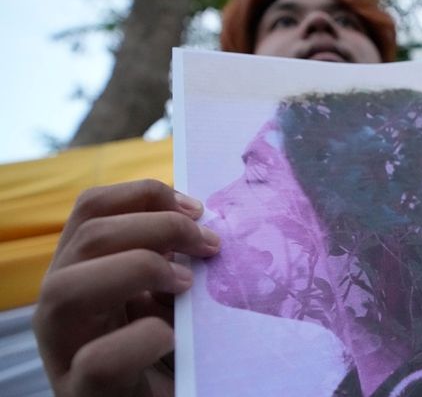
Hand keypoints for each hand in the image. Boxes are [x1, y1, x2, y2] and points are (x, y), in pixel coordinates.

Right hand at [33, 180, 219, 396]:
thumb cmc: (167, 349)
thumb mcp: (166, 294)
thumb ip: (171, 260)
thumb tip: (203, 224)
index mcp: (81, 271)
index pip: (92, 209)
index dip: (146, 195)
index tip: (198, 208)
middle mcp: (61, 304)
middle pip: (87, 236)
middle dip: (158, 227)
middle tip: (209, 243)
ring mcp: (64, 350)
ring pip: (67, 289)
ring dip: (140, 270)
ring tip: (188, 284)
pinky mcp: (84, 394)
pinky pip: (99, 361)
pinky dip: (143, 340)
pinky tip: (172, 337)